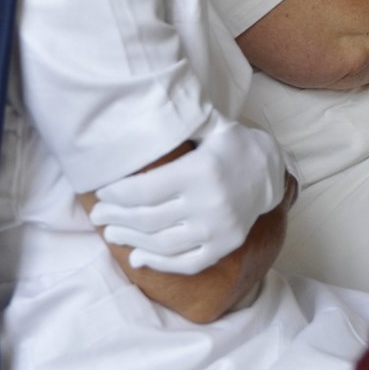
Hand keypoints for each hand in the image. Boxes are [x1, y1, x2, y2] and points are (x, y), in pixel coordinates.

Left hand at [90, 117, 286, 274]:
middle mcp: (210, 203)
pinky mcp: (225, 247)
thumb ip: (179, 121)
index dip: (116, 194)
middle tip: (98, 216)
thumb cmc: (231, 144)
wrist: (270, 171)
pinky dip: (159, 263)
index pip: (145, 190)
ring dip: (131, 240)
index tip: (101, 192)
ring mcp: (218, 230)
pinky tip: (138, 257)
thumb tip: (138, 106)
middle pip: (148, 219)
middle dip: (116, 218)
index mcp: (200, 171)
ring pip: (162, 244)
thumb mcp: (210, 125)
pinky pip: (186, 263)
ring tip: (112, 234)